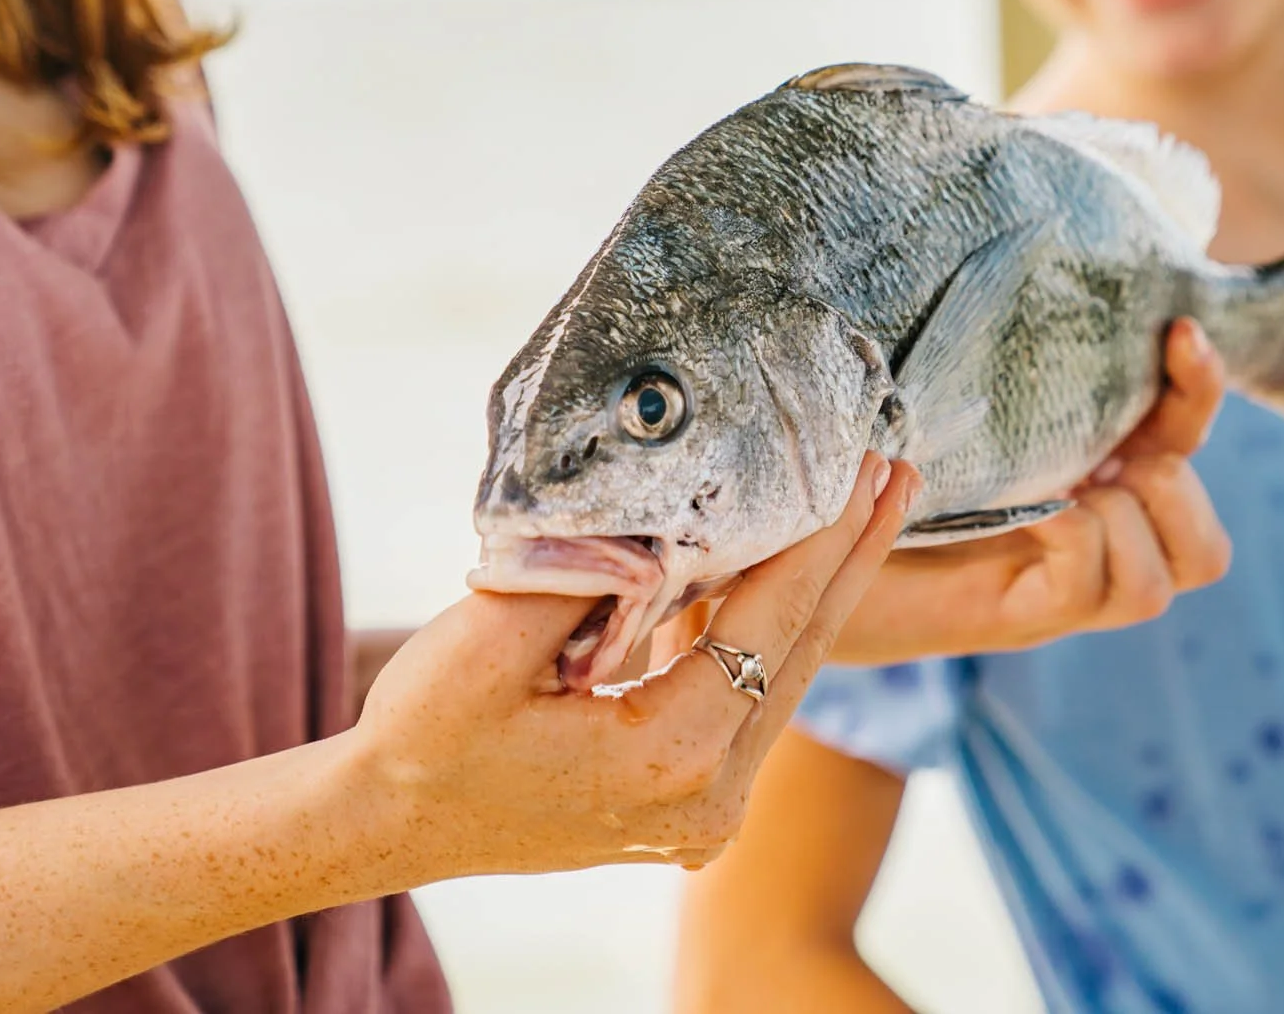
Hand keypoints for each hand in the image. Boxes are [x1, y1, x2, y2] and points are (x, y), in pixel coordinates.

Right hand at [353, 453, 917, 876]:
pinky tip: (790, 571)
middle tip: (896, 469)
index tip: (860, 464)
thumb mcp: (484, 642)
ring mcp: (703, 813)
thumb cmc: (424, 734)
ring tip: (864, 507)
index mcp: (667, 759)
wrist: (387, 820)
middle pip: (800, 654)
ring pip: (782, 679)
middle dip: (848, 557)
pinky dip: (769, 631)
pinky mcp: (687, 803)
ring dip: (818, 591)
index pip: (769, 625)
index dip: (818, 538)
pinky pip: (748, 701)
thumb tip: (661, 519)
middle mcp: (707, 801)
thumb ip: (586, 576)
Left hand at [826, 319, 1232, 665]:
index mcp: (1090, 480)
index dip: (1198, 386)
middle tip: (1108, 458)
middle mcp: (1093, 547)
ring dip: (1128, 522)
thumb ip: (1000, 370)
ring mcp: (1063, 593)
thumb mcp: (949, 405)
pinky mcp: (1023, 618)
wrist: (803, 560)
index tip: (1177, 328)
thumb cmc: (870, 471)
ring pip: (1165, 578)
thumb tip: (1027, 260)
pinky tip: (1031, 516)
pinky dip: (1077, 539)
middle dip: (1178, 485)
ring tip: (1067, 491)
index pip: (1184, 439)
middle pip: (1206, 547)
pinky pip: (1098, 584)